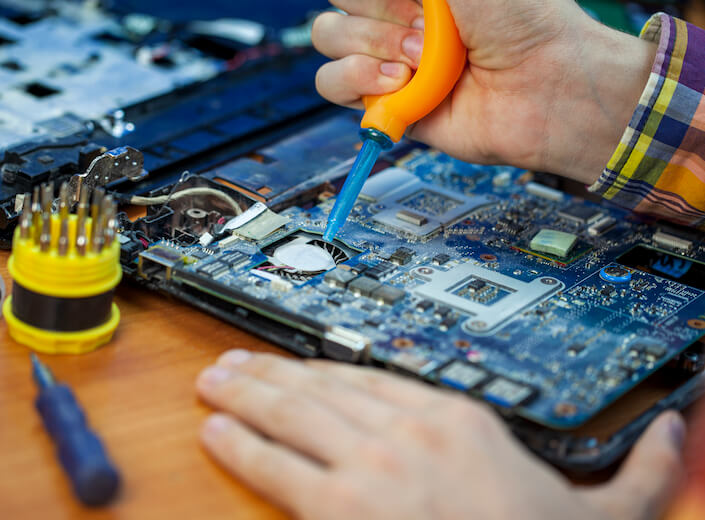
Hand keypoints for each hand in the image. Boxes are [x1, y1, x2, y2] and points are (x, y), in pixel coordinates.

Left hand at [196, 350, 684, 519]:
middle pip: (324, 387)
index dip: (330, 370)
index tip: (303, 365)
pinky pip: (277, 467)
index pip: (377, 381)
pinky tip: (218, 431)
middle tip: (234, 362)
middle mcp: (409, 432)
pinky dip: (243, 444)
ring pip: (294, 414)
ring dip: (248, 395)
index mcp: (460, 421)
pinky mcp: (341, 511)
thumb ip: (640, 472)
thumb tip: (673, 438)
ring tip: (216, 381)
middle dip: (271, 373)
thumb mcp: (607, 514)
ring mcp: (370, 467)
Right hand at [312, 0, 656, 184]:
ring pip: (329, 47)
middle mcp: (398, 23)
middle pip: (336, 12)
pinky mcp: (389, 107)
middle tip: (425, 30)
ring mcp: (391, 65)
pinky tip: (399, 84)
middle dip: (376, 18)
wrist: (546, 88)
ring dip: (366, 49)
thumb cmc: (524, 25)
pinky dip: (357, 82)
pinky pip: (336, 88)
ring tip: (416, 61)